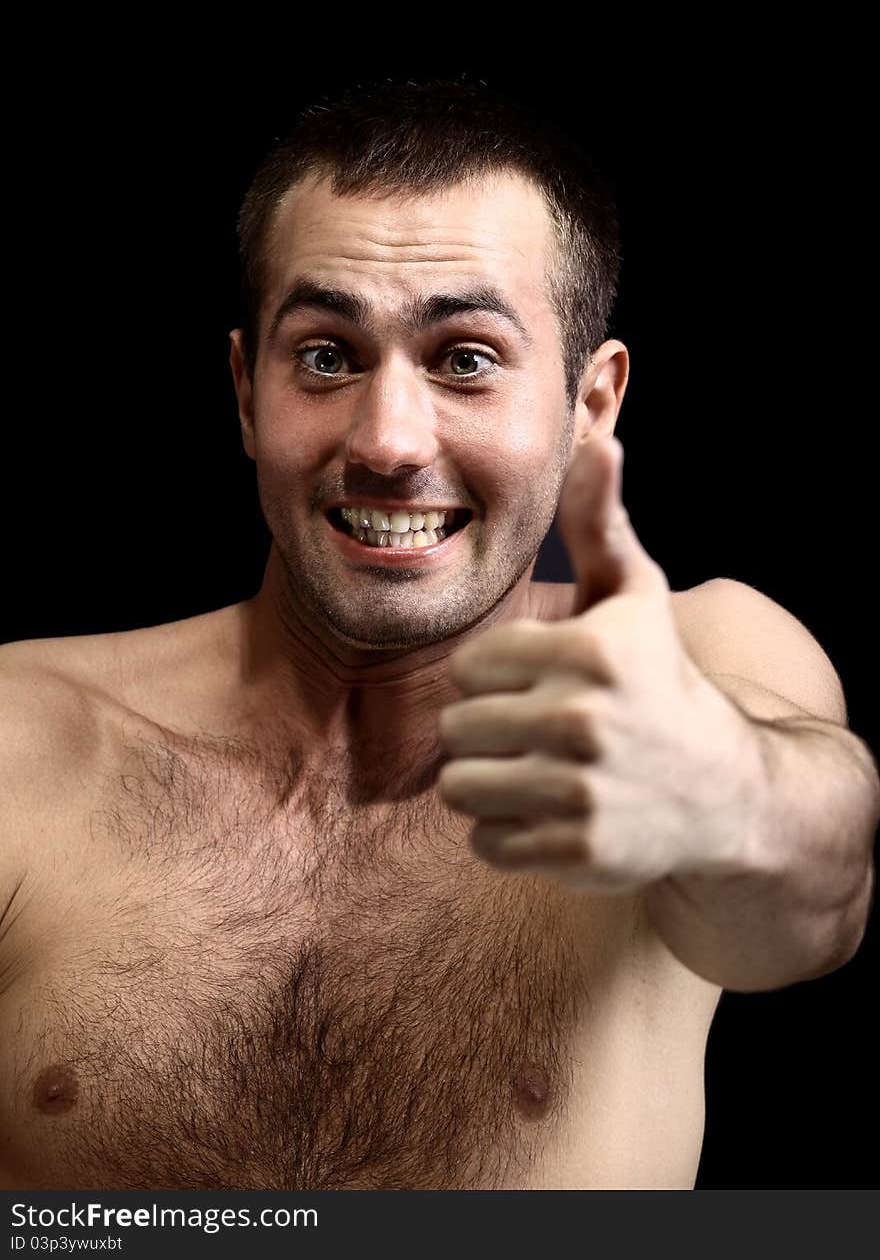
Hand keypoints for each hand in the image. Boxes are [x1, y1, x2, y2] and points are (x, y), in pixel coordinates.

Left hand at [438, 435, 758, 892]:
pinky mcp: (578, 854)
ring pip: (462, 787)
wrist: (722, 788)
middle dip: (489, 729)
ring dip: (490, 782)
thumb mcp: (634, 594)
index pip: (467, 667)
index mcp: (588, 653)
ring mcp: (583, 794)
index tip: (540, 680)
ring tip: (539, 770)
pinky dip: (507, 834)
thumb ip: (600, 519)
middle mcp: (585, 722)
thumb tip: (600, 438)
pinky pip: (486, 842)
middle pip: (458, 728)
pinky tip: (552, 812)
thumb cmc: (657, 675)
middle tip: (540, 731)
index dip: (495, 675)